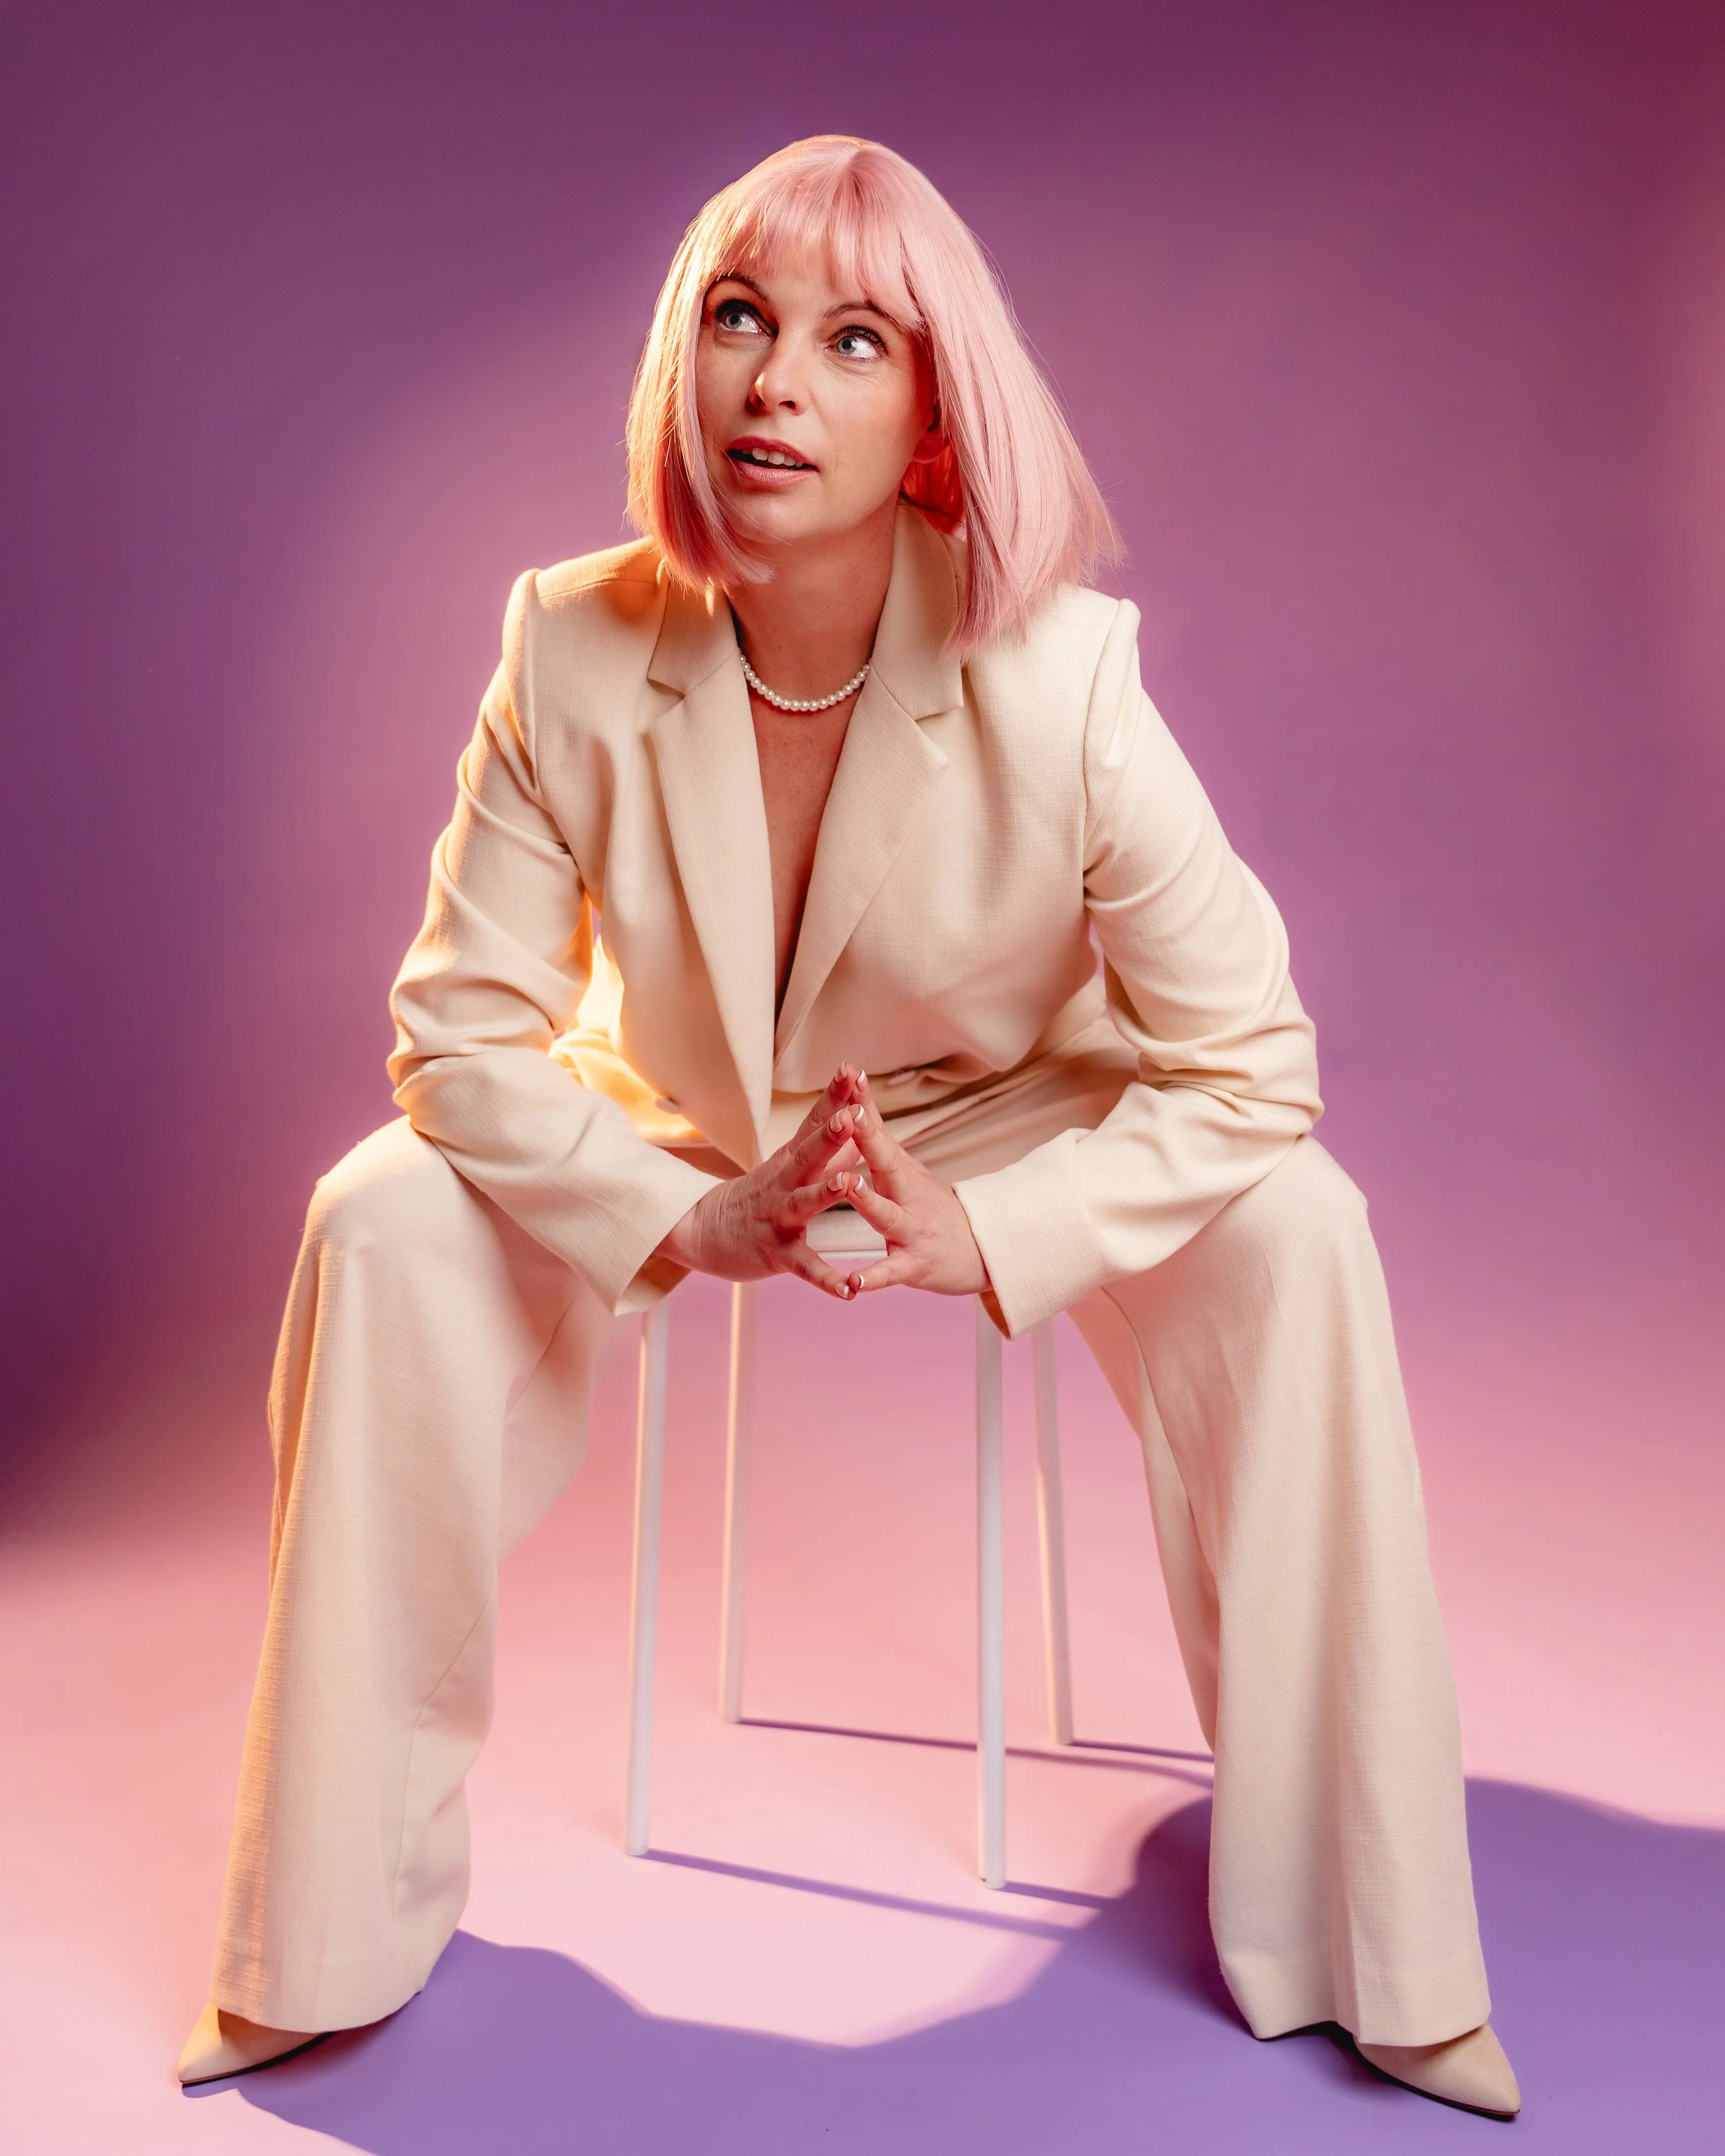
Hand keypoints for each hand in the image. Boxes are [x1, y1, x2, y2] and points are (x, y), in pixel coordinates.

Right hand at [655, 1065, 871, 1298]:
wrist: (701, 1231)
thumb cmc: (756, 1196)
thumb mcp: (787, 1165)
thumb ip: (823, 1144)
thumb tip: (855, 1114)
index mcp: (790, 1162)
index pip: (813, 1123)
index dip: (833, 1097)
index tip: (851, 1069)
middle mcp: (783, 1184)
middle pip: (808, 1154)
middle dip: (832, 1133)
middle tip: (854, 1112)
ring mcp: (778, 1218)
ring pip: (804, 1203)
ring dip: (827, 1192)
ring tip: (850, 1183)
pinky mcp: (776, 1253)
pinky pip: (804, 1267)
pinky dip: (826, 1279)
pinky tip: (849, 1290)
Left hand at [837, 1071, 991, 1298]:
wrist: (984, 1253)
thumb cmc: (934, 1208)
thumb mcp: (909, 1171)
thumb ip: (880, 1141)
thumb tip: (856, 1100)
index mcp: (900, 1173)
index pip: (879, 1132)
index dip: (864, 1103)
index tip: (849, 1071)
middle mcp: (908, 1197)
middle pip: (886, 1164)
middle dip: (867, 1139)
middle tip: (850, 1113)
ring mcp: (912, 1231)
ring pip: (887, 1215)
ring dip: (868, 1201)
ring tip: (849, 1186)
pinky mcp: (915, 1266)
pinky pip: (891, 1273)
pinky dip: (873, 1277)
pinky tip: (853, 1283)